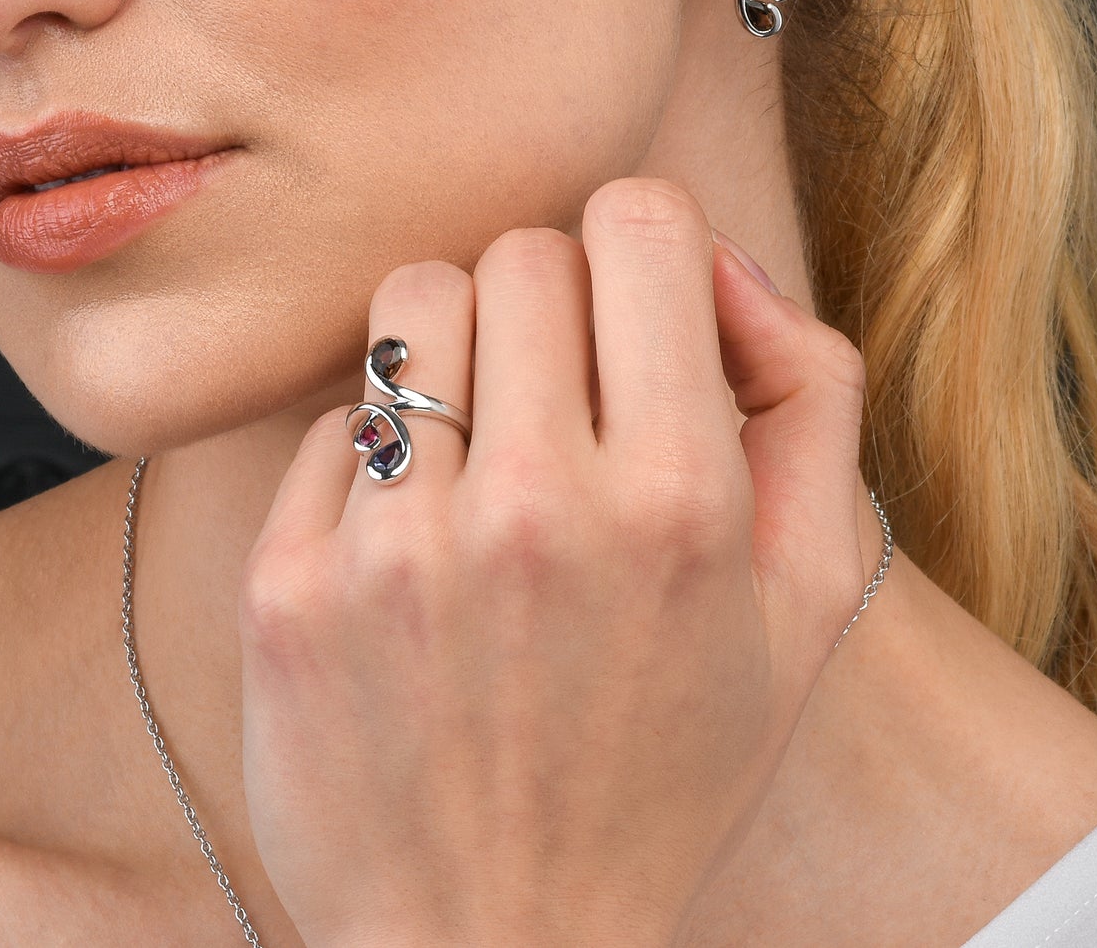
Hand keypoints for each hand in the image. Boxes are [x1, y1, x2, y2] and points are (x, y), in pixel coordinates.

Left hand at [237, 177, 867, 947]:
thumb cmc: (662, 768)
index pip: (638, 221)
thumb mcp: (800, 602)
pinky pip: (331, 418)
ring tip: (476, 446)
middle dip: (548, 305)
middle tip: (556, 399)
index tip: (631, 312)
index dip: (641, 249)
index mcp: (679, 501)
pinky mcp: (289, 588)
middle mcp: (534, 511)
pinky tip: (407, 543)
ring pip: (411, 305)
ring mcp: (396, 549)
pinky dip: (375, 456)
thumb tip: (721, 265)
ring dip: (453, 352)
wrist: (499, 942)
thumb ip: (807, 400)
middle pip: (519, 253)